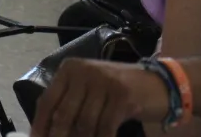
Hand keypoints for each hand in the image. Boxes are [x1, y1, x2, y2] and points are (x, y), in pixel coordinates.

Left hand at [31, 59, 167, 136]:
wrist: (160, 84)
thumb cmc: (118, 91)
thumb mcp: (90, 90)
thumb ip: (70, 104)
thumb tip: (47, 131)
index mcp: (70, 69)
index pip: (47, 101)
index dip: (40, 125)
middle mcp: (83, 71)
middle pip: (63, 114)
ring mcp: (103, 82)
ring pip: (84, 124)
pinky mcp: (122, 96)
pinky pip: (105, 128)